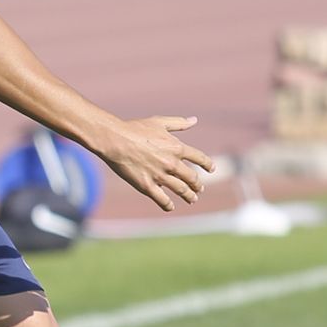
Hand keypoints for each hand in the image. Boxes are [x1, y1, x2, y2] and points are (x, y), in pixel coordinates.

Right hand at [98, 116, 214, 210]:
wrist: (115, 140)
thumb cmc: (135, 129)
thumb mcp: (159, 122)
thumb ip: (179, 123)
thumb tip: (194, 120)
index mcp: (177, 148)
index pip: (200, 158)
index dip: (207, 164)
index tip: (211, 169)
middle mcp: (172, 163)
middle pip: (191, 178)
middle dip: (197, 185)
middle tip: (199, 189)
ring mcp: (160, 176)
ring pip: (180, 190)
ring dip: (188, 196)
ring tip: (191, 199)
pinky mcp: (147, 186)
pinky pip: (162, 199)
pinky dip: (168, 204)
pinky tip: (171, 206)